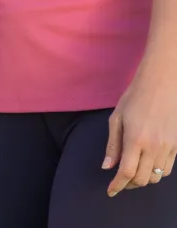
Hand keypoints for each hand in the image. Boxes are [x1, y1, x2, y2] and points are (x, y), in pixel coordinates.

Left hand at [103, 62, 176, 194]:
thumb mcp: (116, 119)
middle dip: (129, 184)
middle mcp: (153, 147)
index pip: (126, 172)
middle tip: (119, 181)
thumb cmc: (134, 99)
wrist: (161, 86)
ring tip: (132, 174)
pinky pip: (168, 169)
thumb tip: (107, 167)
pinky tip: (147, 166)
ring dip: (143, 180)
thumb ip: (113, 145)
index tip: (111, 191)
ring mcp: (168, 148)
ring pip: (157, 177)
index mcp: (135, 140)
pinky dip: (157, 173)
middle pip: (142, 179)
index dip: (118, 185)